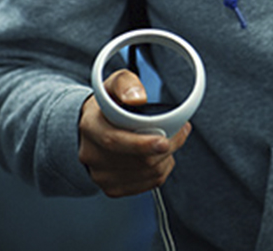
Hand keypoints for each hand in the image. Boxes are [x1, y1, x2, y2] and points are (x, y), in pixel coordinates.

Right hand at [78, 69, 191, 197]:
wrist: (93, 128)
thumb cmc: (108, 104)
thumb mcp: (114, 84)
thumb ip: (125, 84)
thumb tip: (137, 98)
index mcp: (90, 127)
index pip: (114, 141)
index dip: (142, 144)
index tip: (164, 141)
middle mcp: (91, 154)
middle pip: (137, 161)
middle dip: (167, 147)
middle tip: (181, 131)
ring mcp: (100, 175)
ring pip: (147, 174)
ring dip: (166, 158)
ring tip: (168, 142)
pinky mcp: (112, 188)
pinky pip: (148, 184)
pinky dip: (161, 171)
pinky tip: (160, 157)